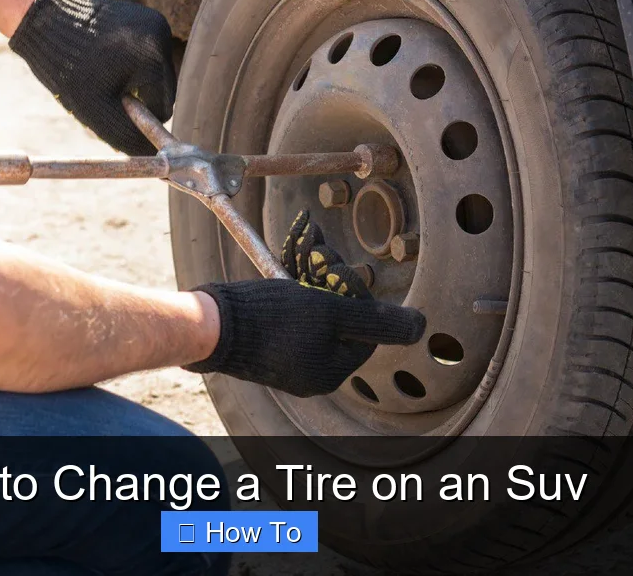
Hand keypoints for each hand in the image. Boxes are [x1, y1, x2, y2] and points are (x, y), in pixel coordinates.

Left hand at [9, 0, 175, 155]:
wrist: (41, 19)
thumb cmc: (66, 67)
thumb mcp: (97, 112)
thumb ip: (128, 136)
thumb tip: (152, 153)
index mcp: (153, 56)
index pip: (163, 108)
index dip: (137, 117)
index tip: (110, 107)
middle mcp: (160, 34)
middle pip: (161, 90)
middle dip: (136, 99)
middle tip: (103, 93)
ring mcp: (153, 21)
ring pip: (154, 74)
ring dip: (132, 82)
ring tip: (100, 74)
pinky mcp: (143, 16)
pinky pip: (146, 55)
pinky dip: (129, 64)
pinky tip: (102, 58)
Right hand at [186, 211, 425, 397]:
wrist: (211, 325)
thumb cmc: (269, 318)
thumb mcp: (330, 312)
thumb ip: (376, 319)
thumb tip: (421, 327)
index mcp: (330, 373)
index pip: (365, 331)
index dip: (357, 297)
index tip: (338, 276)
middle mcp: (311, 374)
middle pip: (341, 322)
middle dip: (333, 286)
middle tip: (318, 263)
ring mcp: (288, 363)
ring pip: (316, 316)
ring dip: (313, 284)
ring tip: (300, 259)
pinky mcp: (268, 348)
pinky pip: (293, 319)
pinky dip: (293, 294)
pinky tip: (284, 276)